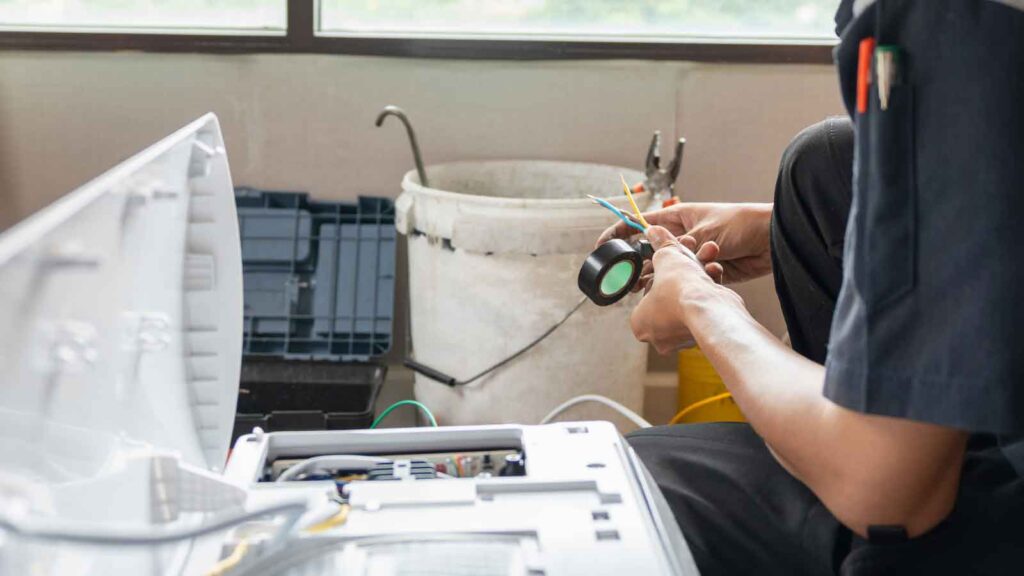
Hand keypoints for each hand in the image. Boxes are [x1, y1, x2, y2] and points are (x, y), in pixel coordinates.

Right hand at [597, 202, 772, 284]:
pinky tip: (679, 291)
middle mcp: (681, 237)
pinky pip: (684, 281)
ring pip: (665, 270)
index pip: (640, 222)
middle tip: (625, 283)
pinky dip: (682, 286)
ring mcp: (692, 255)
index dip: (619, 232)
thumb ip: (678, 243)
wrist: (773, 241)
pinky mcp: (704, 272)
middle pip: (648, 252)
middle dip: (636, 267)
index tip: (603, 245)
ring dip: (657, 280)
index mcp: (677, 218)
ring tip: (644, 293)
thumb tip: (652, 244)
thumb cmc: (742, 224)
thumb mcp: (705, 231)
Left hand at [630, 226, 743, 353]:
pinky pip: (703, 307)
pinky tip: (713, 272)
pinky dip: (708, 289)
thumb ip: (660, 244)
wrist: (710, 309)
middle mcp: (659, 337)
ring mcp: (683, 338)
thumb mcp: (665, 258)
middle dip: (680, 272)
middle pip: (668, 295)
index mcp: (639, 323)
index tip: (667, 262)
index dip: (658, 273)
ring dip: (697, 276)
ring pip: (688, 299)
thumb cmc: (680, 290)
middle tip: (687, 255)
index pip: (646, 293)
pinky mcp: (706, 333)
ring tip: (705, 258)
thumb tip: (653, 230)